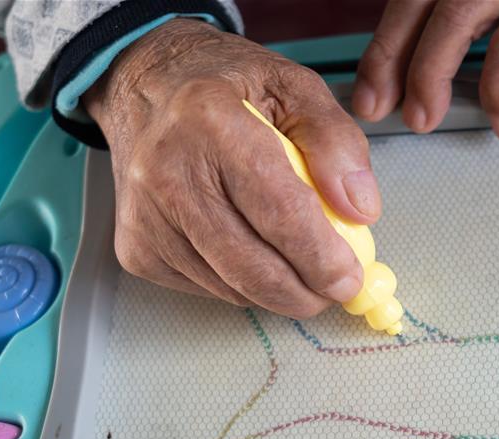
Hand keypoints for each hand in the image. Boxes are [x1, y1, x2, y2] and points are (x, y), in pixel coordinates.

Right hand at [84, 18, 381, 317]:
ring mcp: (146, 217)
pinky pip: (209, 290)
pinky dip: (245, 286)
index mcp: (210, 121)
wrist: (144, 86)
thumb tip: (361, 212)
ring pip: (233, 288)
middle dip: (307, 292)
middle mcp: (167, 172)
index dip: (322, 257)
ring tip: (302, 266)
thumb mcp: (295, 88)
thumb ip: (337, 143)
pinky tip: (254, 252)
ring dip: (279, 292)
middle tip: (336, 288)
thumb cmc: (226, 86)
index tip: (351, 278)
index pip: (279, 211)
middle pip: (253, 265)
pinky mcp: (136, 249)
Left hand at [352, 0, 498, 138]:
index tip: (368, 94)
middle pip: (423, 4)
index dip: (384, 47)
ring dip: (432, 74)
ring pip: (457, 17)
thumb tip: (420, 74)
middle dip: (394, 62)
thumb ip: (466, 22)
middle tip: (383, 110)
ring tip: (425, 119)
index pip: (410, 0)